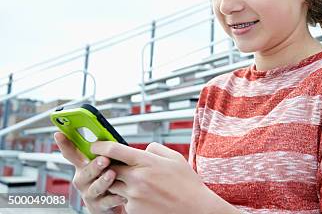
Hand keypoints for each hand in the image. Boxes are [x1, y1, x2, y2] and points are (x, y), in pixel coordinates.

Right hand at [54, 132, 126, 213]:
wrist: (115, 202)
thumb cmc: (112, 178)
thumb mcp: (107, 162)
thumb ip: (106, 150)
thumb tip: (109, 136)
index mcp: (84, 166)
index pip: (71, 154)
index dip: (64, 144)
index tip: (59, 134)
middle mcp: (83, 180)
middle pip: (84, 172)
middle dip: (94, 165)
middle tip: (104, 159)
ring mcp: (89, 194)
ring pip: (94, 188)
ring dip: (103, 181)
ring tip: (112, 174)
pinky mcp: (98, 206)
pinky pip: (106, 202)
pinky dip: (114, 198)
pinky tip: (122, 194)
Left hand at [92, 141, 238, 213]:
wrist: (195, 209)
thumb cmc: (187, 184)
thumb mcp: (175, 158)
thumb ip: (156, 149)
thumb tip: (142, 148)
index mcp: (147, 161)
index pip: (114, 150)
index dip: (100, 146)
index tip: (95, 146)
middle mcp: (137, 178)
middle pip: (108, 168)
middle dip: (107, 166)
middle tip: (111, 164)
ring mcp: (134, 195)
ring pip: (114, 185)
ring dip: (118, 182)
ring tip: (135, 182)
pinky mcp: (133, 210)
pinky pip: (123, 200)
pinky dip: (129, 197)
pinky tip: (145, 196)